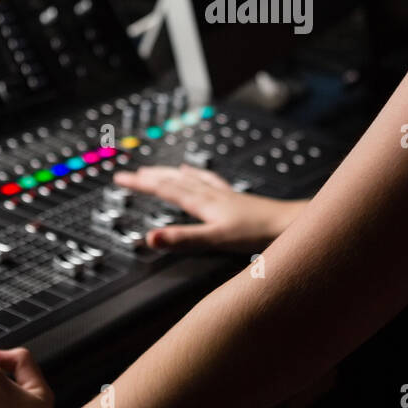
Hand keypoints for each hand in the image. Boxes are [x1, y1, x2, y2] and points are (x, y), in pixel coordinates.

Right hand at [113, 164, 305, 251]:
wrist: (288, 224)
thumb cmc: (256, 234)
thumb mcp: (214, 239)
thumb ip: (182, 239)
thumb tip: (150, 238)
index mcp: (202, 203)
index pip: (164, 189)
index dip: (141, 184)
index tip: (120, 178)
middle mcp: (210, 194)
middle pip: (173, 180)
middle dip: (149, 176)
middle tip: (128, 173)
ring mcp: (223, 194)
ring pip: (189, 178)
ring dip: (168, 173)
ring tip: (155, 168)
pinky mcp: (234, 198)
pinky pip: (209, 181)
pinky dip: (196, 174)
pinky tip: (197, 172)